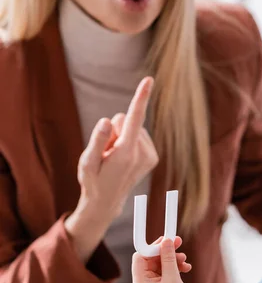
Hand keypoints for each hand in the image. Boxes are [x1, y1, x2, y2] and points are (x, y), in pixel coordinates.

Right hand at [65, 77, 158, 262]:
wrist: (107, 202)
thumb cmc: (93, 180)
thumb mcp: (88, 162)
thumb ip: (97, 140)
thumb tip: (107, 120)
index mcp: (127, 152)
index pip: (134, 118)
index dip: (140, 97)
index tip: (149, 80)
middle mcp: (143, 152)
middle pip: (124, 120)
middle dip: (113, 131)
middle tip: (105, 154)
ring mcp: (150, 155)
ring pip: (131, 127)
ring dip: (120, 138)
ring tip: (113, 158)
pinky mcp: (153, 156)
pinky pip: (137, 134)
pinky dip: (128, 142)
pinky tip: (122, 159)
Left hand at [132, 238, 195, 282]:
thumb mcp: (173, 279)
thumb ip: (168, 258)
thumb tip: (166, 241)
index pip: (140, 257)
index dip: (152, 247)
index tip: (165, 240)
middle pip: (151, 259)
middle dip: (165, 252)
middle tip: (178, 242)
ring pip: (160, 265)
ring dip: (173, 259)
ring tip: (185, 260)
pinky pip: (166, 272)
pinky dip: (175, 268)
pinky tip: (186, 268)